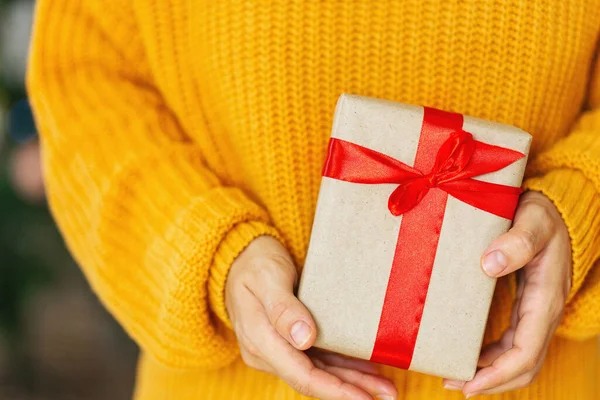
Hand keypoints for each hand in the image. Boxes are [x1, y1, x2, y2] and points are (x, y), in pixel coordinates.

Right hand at [226, 236, 397, 399]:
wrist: (240, 258)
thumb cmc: (255, 263)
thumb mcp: (267, 278)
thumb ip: (283, 308)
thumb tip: (304, 339)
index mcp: (259, 339)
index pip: (301, 374)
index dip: (334, 390)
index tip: (363, 397)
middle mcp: (267, 352)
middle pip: (313, 379)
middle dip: (350, 391)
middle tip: (388, 395)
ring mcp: (278, 349)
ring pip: (319, 372)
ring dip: (351, 382)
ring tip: (384, 387)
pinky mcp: (288, 342)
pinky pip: (318, 359)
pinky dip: (343, 366)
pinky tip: (366, 369)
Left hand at [443, 191, 571, 396]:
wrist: (555, 211)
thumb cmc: (543, 214)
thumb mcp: (533, 220)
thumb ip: (517, 241)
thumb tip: (489, 265)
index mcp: (545, 298)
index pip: (526, 352)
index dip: (498, 374)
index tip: (469, 386)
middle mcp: (542, 312)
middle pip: (522, 364)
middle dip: (490, 382)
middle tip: (451, 385)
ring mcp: (535, 312)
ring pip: (516, 356)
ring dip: (488, 371)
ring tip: (452, 374)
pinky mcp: (525, 307)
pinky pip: (511, 341)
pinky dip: (490, 354)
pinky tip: (467, 352)